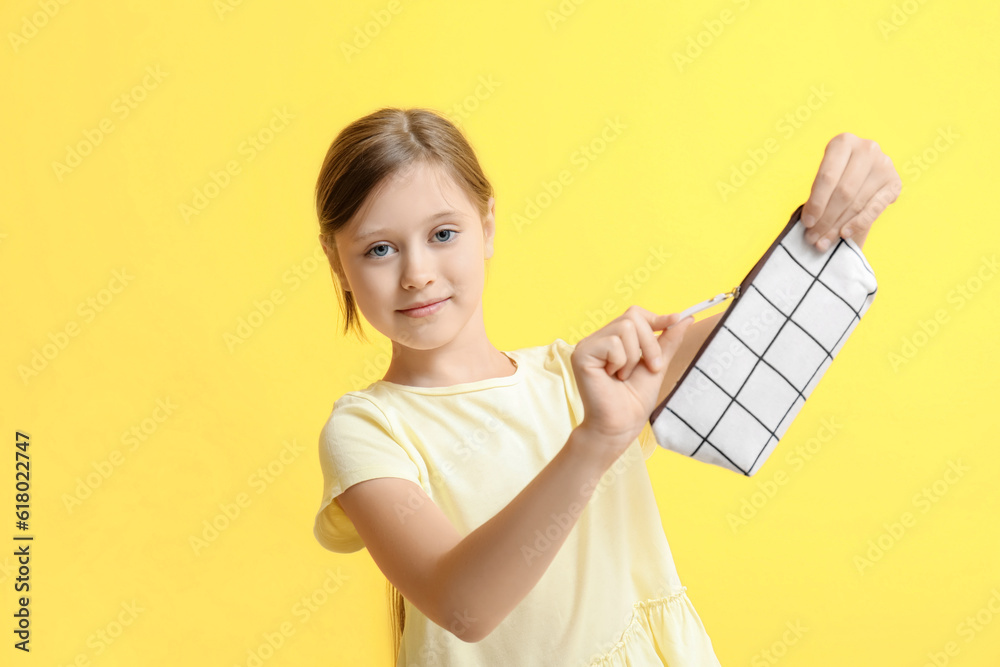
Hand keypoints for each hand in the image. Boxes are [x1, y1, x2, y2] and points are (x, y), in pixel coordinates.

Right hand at [571, 307, 693, 457]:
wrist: (620, 426)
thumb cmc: (634, 402)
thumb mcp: (656, 365)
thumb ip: (667, 341)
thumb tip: (685, 318)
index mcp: (612, 340)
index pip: (634, 314)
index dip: (656, 317)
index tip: (677, 319)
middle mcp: (597, 339)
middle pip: (632, 316)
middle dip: (650, 343)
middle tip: (651, 367)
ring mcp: (587, 345)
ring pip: (625, 328)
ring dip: (634, 357)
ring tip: (624, 376)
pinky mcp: (582, 354)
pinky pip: (613, 343)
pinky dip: (621, 362)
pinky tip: (611, 377)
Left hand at [800, 132, 902, 250]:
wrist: (863, 171)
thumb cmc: (837, 174)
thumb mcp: (825, 175)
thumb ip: (819, 194)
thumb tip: (810, 226)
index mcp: (843, 142)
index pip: (827, 177)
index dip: (816, 203)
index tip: (807, 223)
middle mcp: (866, 149)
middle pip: (843, 192)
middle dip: (826, 219)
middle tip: (813, 238)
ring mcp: (884, 165)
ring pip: (857, 202)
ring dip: (838, 226)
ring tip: (823, 242)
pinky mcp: (895, 182)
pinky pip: (875, 208)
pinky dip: (858, 223)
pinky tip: (845, 234)